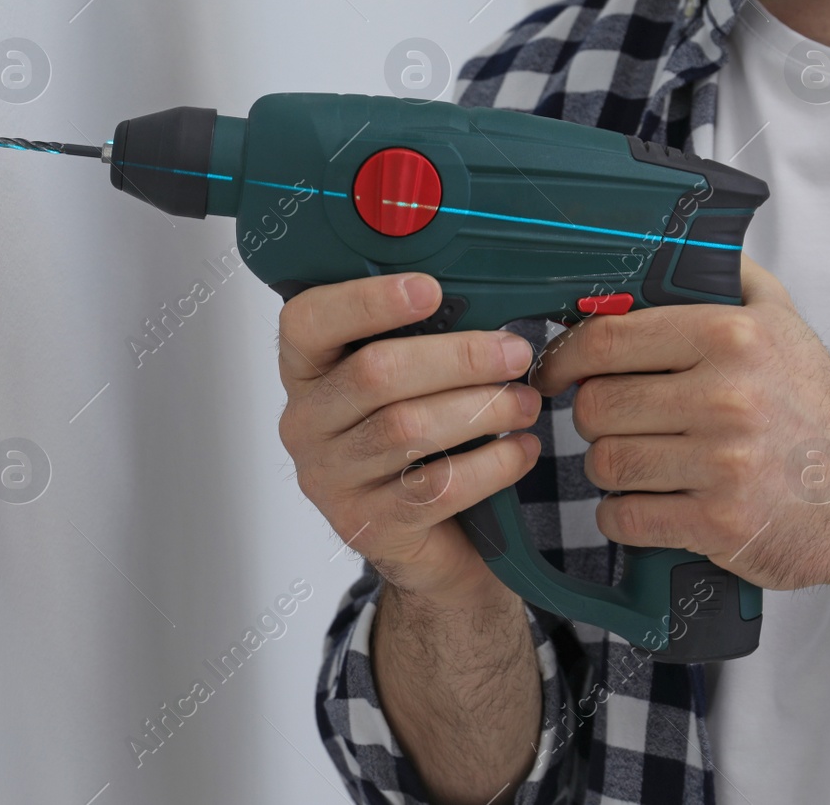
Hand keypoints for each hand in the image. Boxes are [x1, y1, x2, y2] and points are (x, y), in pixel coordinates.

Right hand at [277, 273, 542, 604]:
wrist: (420, 539)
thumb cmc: (414, 436)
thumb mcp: (401, 382)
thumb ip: (419, 341)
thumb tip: (486, 300)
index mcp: (307, 371)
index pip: (308, 322)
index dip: (365, 301)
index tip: (430, 290)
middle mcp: (305, 423)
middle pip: (374, 373)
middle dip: (457, 358)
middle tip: (515, 352)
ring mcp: (331, 479)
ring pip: (407, 430)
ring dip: (481, 410)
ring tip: (525, 403)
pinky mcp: (369, 525)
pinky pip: (436, 488)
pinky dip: (491, 464)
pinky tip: (521, 449)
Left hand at [529, 257, 829, 591]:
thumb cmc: (819, 411)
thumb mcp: (784, 322)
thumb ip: (729, 277)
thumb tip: (675, 244)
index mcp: (731, 337)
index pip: (607, 339)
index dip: (564, 358)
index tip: (554, 373)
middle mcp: (727, 395)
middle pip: (596, 405)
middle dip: (594, 418)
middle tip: (615, 424)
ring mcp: (724, 462)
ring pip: (605, 462)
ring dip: (609, 468)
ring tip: (639, 465)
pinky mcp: (720, 521)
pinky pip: (626, 516)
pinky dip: (623, 515)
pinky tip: (647, 505)